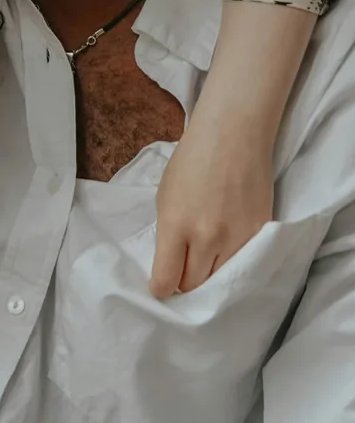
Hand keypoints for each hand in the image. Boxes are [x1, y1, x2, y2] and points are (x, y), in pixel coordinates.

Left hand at [150, 120, 273, 296]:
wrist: (234, 134)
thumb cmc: (192, 160)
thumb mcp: (165, 196)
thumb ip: (168, 233)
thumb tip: (169, 263)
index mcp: (176, 224)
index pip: (167, 279)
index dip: (160, 288)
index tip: (159, 287)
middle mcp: (207, 236)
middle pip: (195, 286)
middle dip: (184, 285)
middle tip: (181, 274)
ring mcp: (238, 237)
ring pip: (221, 280)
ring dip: (210, 277)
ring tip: (203, 263)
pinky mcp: (261, 233)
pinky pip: (244, 264)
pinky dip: (232, 264)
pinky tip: (225, 252)